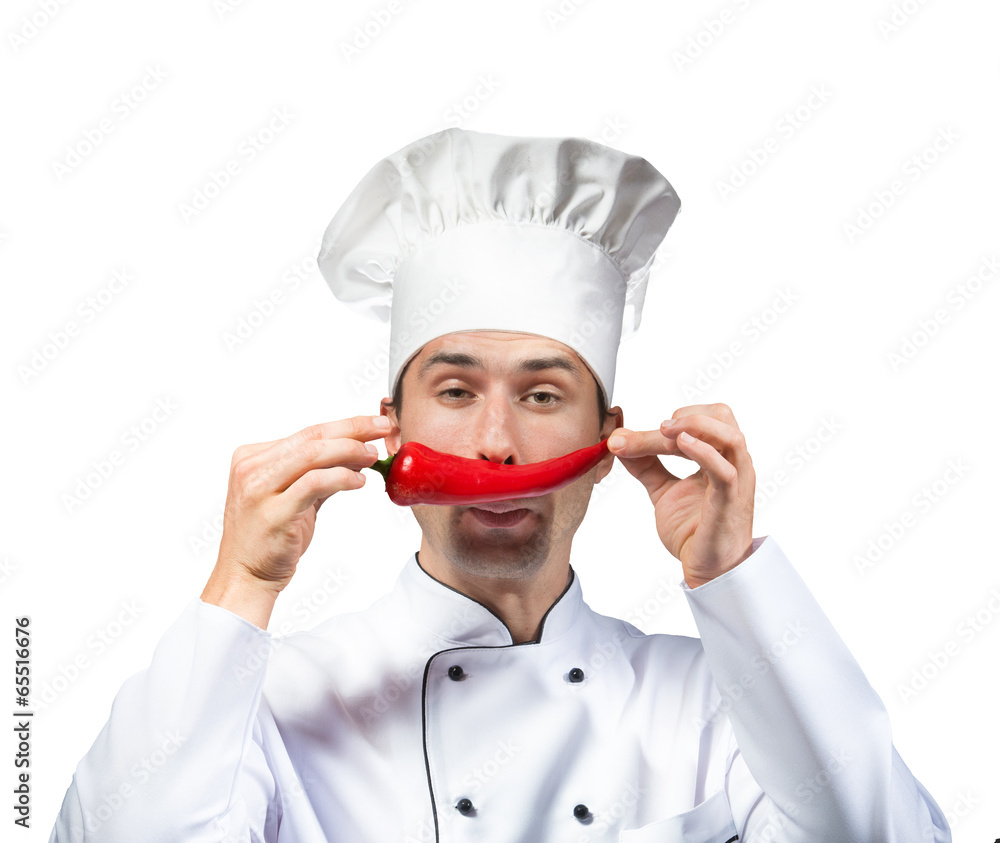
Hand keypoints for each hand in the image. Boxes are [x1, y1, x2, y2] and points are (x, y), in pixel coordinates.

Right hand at [202, 415, 391, 626]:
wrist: (245, 576)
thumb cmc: (271, 536)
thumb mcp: (293, 495)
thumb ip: (319, 472)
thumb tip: (359, 451)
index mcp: (252, 457)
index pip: (307, 433)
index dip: (346, 426)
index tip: (374, 424)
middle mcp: (251, 468)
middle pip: (311, 437)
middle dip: (353, 429)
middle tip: (382, 429)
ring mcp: (258, 490)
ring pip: (312, 455)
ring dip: (349, 451)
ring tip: (373, 457)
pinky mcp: (273, 513)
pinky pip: (314, 484)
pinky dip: (342, 478)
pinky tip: (359, 481)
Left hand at [608, 403, 754, 586]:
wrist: (707, 570)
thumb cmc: (693, 531)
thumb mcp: (663, 491)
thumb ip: (646, 466)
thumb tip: (620, 442)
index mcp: (720, 458)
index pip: (707, 419)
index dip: (677, 417)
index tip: (640, 431)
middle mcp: (734, 464)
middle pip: (723, 418)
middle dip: (689, 414)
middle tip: (658, 426)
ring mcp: (736, 482)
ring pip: (730, 437)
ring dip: (696, 426)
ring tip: (666, 430)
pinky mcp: (730, 502)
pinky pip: (724, 470)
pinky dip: (703, 451)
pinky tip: (681, 444)